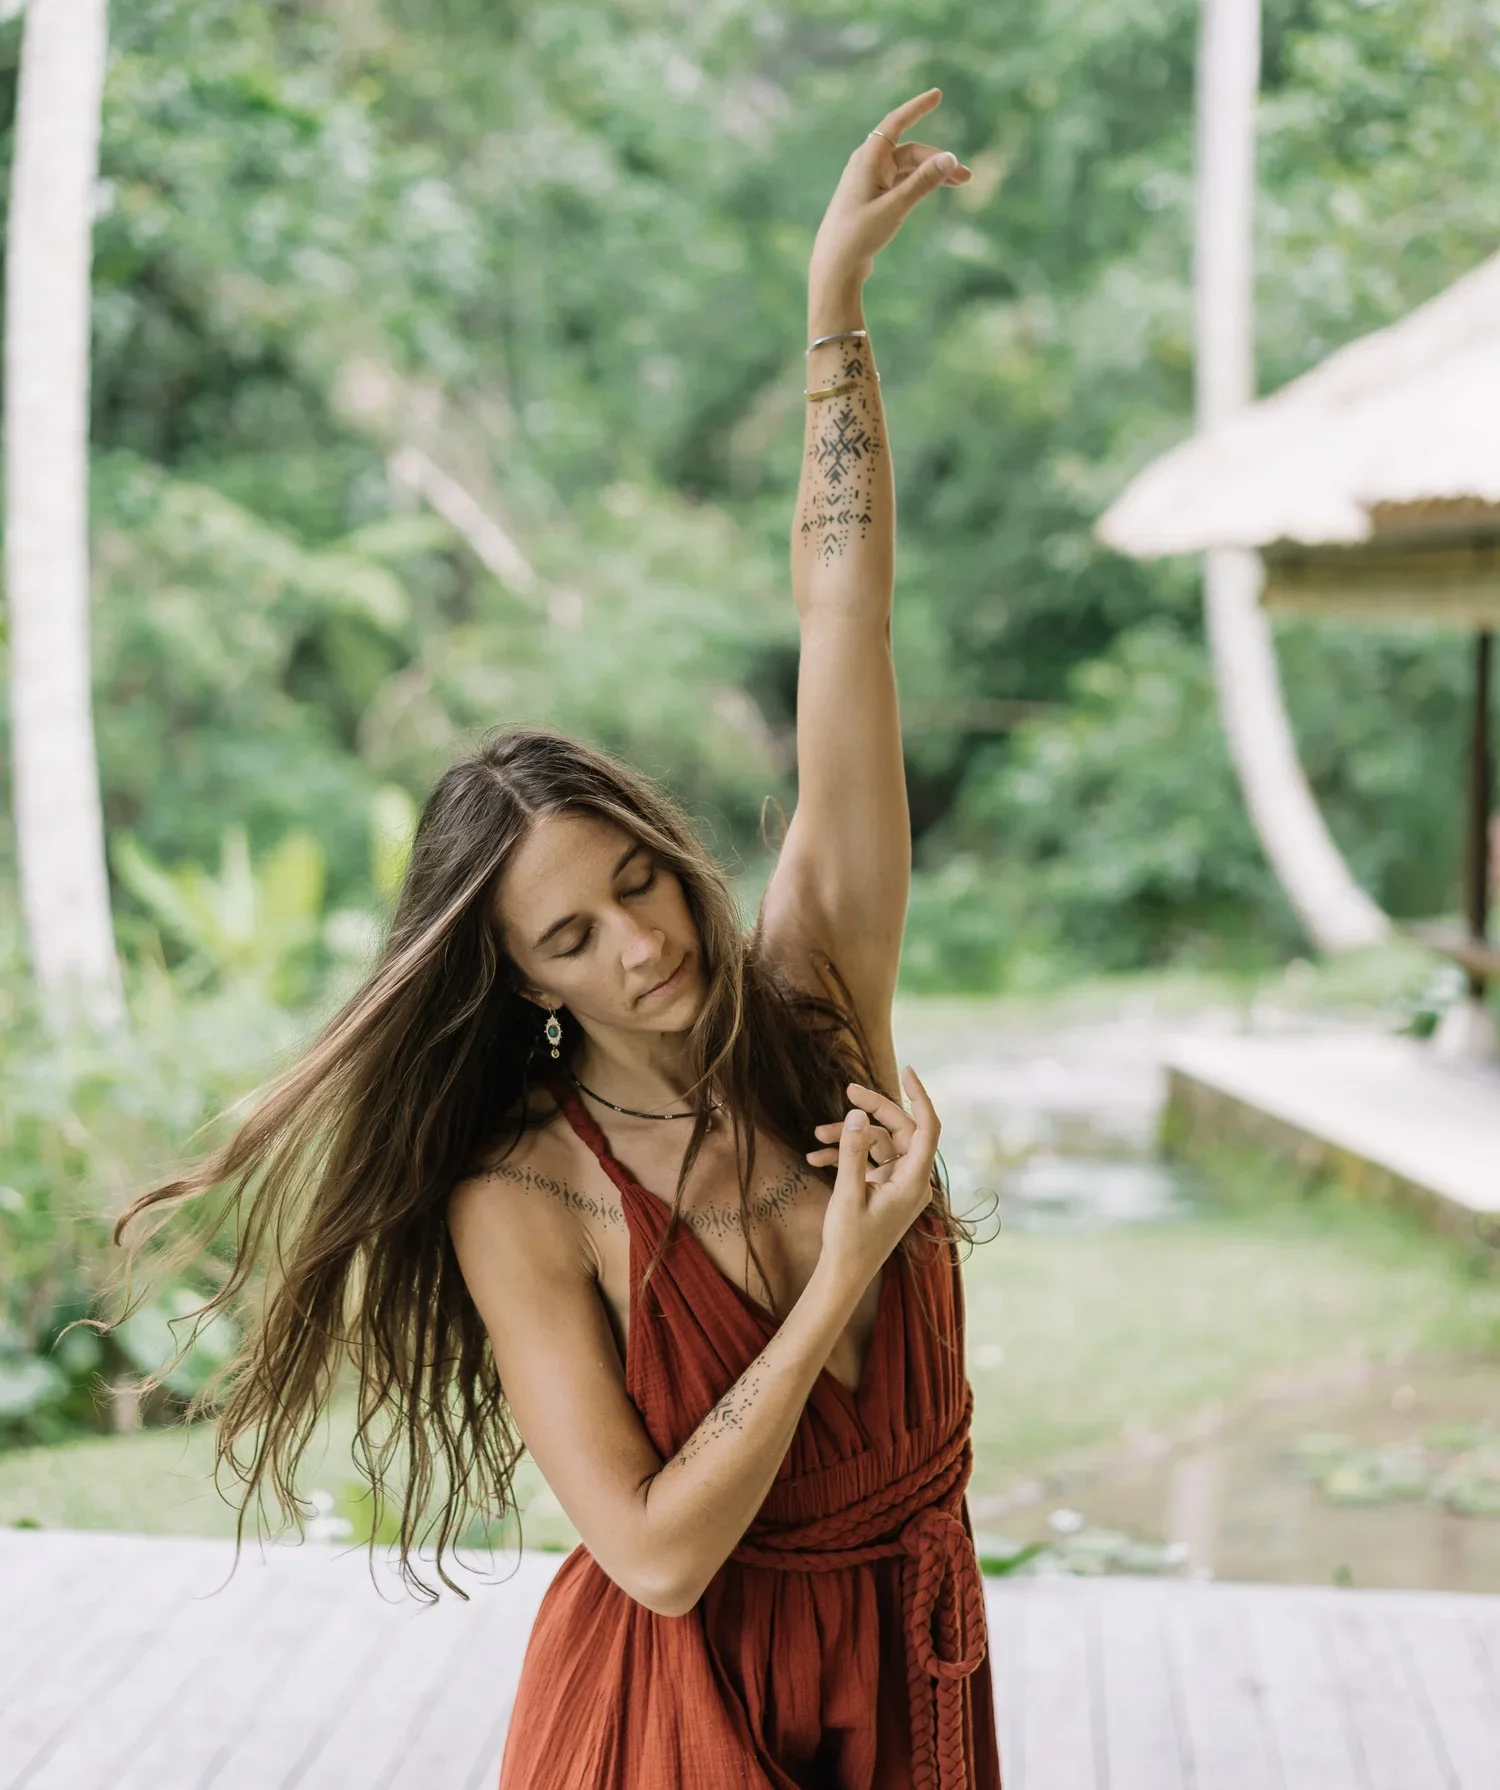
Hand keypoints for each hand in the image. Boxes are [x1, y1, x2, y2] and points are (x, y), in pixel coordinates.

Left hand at [810, 89, 971, 286]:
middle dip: (938, 160)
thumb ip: (922, 183)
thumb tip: (950, 158)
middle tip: (966, 177)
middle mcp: (868, 165)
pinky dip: (920, 183)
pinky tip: (937, 188)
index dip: (917, 108)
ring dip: (933, 173)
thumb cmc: (859, 235)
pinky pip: (902, 182)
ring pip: (909, 168)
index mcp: (868, 159)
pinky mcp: (874, 198)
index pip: (895, 123)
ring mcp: (871, 181)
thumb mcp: (894, 208)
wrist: (835, 266)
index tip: (937, 94)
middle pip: (910, 152)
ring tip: (960, 183)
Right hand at [812, 1068, 940, 1299]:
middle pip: (900, 1129)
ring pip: (880, 1144)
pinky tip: (816, 1158)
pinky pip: (870, 1160)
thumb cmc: (848, 1242)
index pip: (927, 1127)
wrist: (843, 1276)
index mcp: (914, 1181)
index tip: (905, 1070)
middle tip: (847, 1090)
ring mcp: (899, 1184)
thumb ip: (853, 1153)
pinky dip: (846, 1155)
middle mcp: (912, 1180)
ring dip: (850, 1136)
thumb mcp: (847, 1194)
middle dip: (872, 1111)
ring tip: (816, 1136)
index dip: (919, 1095)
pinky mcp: (884, 1189)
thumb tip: (857, 1115)